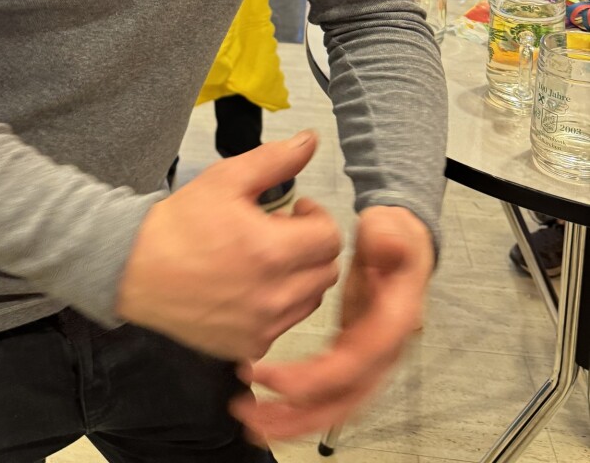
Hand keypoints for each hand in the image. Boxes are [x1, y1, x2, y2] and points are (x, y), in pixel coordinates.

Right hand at [116, 132, 341, 359]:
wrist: (136, 268)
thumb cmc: (181, 222)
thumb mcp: (226, 179)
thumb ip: (274, 160)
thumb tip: (311, 140)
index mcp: (271, 250)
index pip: (330, 238)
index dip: (316, 217)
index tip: (294, 210)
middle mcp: (273, 295)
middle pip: (326, 271)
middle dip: (311, 246)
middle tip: (281, 232)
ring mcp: (262, 326)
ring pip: (310, 300)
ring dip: (300, 276)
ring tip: (267, 259)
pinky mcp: (248, 345)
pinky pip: (285, 324)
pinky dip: (278, 305)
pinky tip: (250, 286)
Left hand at [232, 205, 434, 439]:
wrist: (399, 243)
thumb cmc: (391, 236)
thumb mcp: (389, 229)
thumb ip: (387, 238)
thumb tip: (387, 246)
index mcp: (391, 325)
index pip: (356, 364)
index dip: (318, 379)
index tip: (277, 381)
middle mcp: (381, 353)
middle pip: (343, 400)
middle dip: (297, 414)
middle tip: (252, 414)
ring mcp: (366, 361)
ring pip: (332, 406)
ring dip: (292, 420)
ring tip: (249, 419)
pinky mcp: (349, 361)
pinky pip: (324, 394)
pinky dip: (295, 408)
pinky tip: (264, 409)